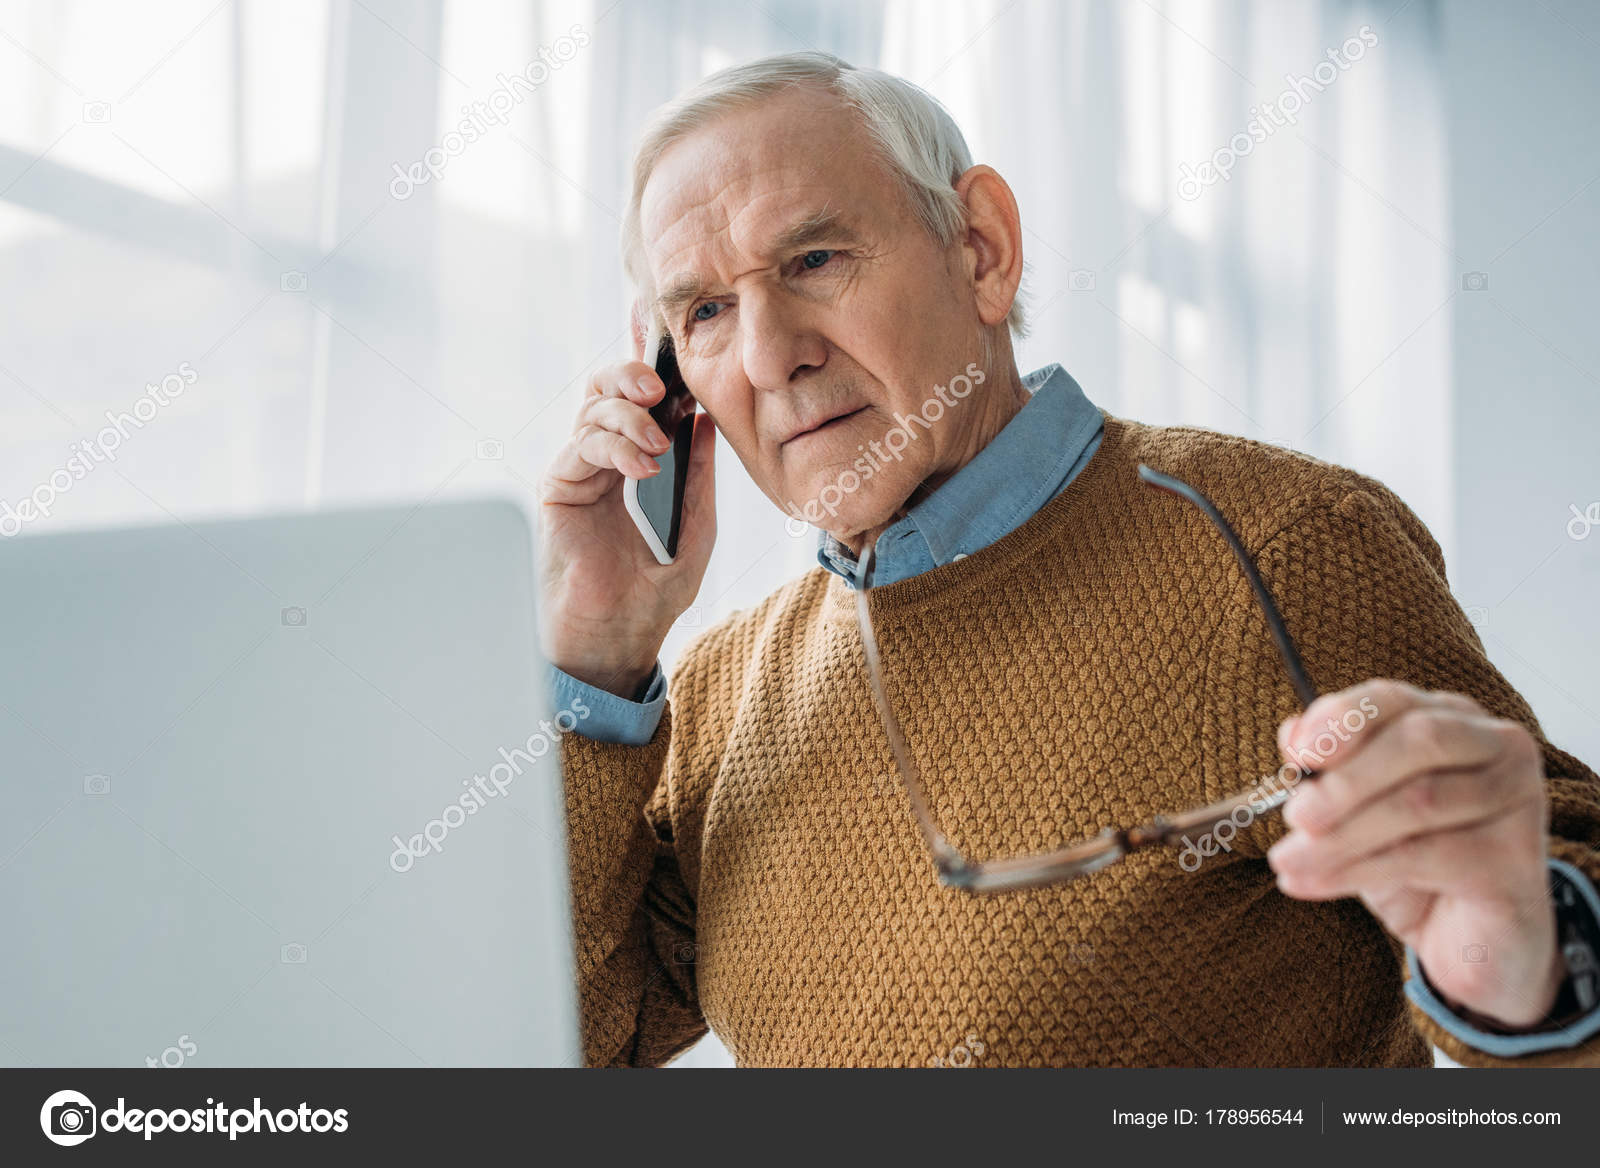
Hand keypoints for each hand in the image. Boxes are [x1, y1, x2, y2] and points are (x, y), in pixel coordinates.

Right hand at [537, 303, 716, 696]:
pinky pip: (582, 445)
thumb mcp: (695, 530)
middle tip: (662, 388)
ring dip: (630, 416)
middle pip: (606, 390)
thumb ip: (699, 476)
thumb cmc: (651, 598)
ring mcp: (577, 473)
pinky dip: (615, 446)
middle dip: (633, 375)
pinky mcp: (558, 489)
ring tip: (658, 445)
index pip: (638, 403)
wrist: (616, 642)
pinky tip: (642, 466)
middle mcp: (601, 463)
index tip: (668, 336)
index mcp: (634, 466)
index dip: (648, 364)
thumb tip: (707, 422)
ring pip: (593, 409)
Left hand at [1266, 680, 1562, 1028]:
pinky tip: (1311, 883)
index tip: (1296, 752)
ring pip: (1419, 802)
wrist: (1470, 939)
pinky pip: (1426, 855)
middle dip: (1346, 780)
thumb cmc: (1412, 862)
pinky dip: (1356, 869)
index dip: (1343, 720)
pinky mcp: (1516, 857)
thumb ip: (1328, 769)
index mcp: (1453, 718)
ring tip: (1285, 861)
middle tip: (1295, 816)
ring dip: (1340, 836)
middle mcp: (1496, 747)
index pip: (1395, 700)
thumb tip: (1292, 733)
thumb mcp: (1358, 811)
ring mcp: (1517, 798)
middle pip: (1419, 741)